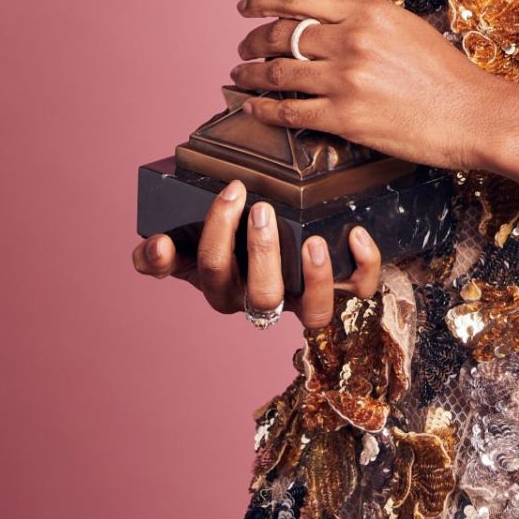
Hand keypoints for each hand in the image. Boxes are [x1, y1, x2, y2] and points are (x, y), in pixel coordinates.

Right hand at [131, 179, 381, 329]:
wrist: (274, 244)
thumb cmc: (227, 244)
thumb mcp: (190, 245)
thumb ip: (165, 251)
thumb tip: (155, 248)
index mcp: (222, 285)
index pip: (208, 272)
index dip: (208, 243)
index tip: (212, 205)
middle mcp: (262, 300)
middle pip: (260, 295)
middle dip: (260, 252)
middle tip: (261, 208)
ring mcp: (302, 299)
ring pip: (313, 313)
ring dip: (314, 278)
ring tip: (311, 240)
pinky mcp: (339, 291)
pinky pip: (359, 291)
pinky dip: (363, 266)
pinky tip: (356, 233)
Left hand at [227, 0, 499, 171]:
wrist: (470, 114)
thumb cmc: (443, 71)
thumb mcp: (401, 22)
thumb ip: (355, 4)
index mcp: (367, 11)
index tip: (246, 5)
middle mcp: (352, 41)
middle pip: (281, 33)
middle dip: (253, 39)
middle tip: (243, 46)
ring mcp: (346, 80)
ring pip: (279, 72)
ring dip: (251, 74)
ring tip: (241, 75)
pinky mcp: (344, 118)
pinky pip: (290, 111)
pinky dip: (264, 109)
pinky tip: (253, 107)